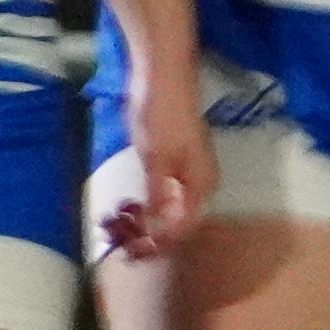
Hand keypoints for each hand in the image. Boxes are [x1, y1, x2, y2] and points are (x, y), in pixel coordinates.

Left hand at [100, 66, 210, 262]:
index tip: (136, 255)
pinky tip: (133, 207)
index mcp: (203, 184)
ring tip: (126, 231)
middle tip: (126, 248)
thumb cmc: (162, 116)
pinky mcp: (175, 160)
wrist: (162, 74)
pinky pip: (165, 193)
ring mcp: (189, 170)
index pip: (185, 228)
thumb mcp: (157, 159)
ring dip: (151, 222)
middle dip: (155, 237)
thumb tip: (159, 231)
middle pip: (181, 221)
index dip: (162, 244)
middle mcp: (201, 181)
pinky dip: (150, 204)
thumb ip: (159, 196)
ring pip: (172, 208)